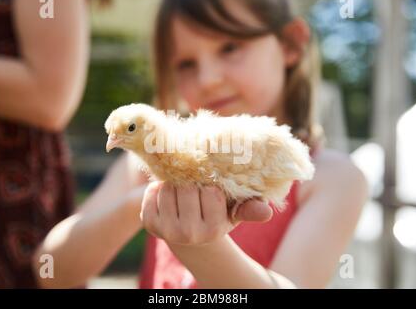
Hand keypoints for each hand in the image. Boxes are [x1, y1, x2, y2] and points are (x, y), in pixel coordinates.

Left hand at [140, 181, 272, 245]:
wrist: (190, 234)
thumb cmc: (216, 215)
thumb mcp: (235, 213)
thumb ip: (250, 209)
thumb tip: (266, 212)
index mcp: (213, 230)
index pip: (211, 191)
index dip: (211, 185)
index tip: (210, 189)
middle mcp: (189, 234)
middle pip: (187, 187)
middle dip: (191, 182)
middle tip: (194, 187)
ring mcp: (167, 231)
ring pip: (168, 187)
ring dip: (174, 184)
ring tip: (182, 192)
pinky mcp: (149, 224)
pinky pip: (152, 192)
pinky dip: (158, 188)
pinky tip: (168, 196)